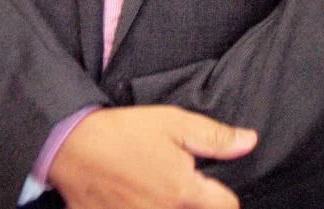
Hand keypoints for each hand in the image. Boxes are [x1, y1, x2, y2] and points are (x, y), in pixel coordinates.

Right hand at [48, 105, 257, 208]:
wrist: (73, 147)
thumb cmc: (124, 132)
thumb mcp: (173, 123)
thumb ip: (214, 136)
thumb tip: (250, 141)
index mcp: (184, 191)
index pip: (227, 207)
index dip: (224, 194)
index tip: (212, 185)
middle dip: (196, 203)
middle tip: (175, 183)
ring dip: (171, 208)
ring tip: (155, 188)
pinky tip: (137, 199)